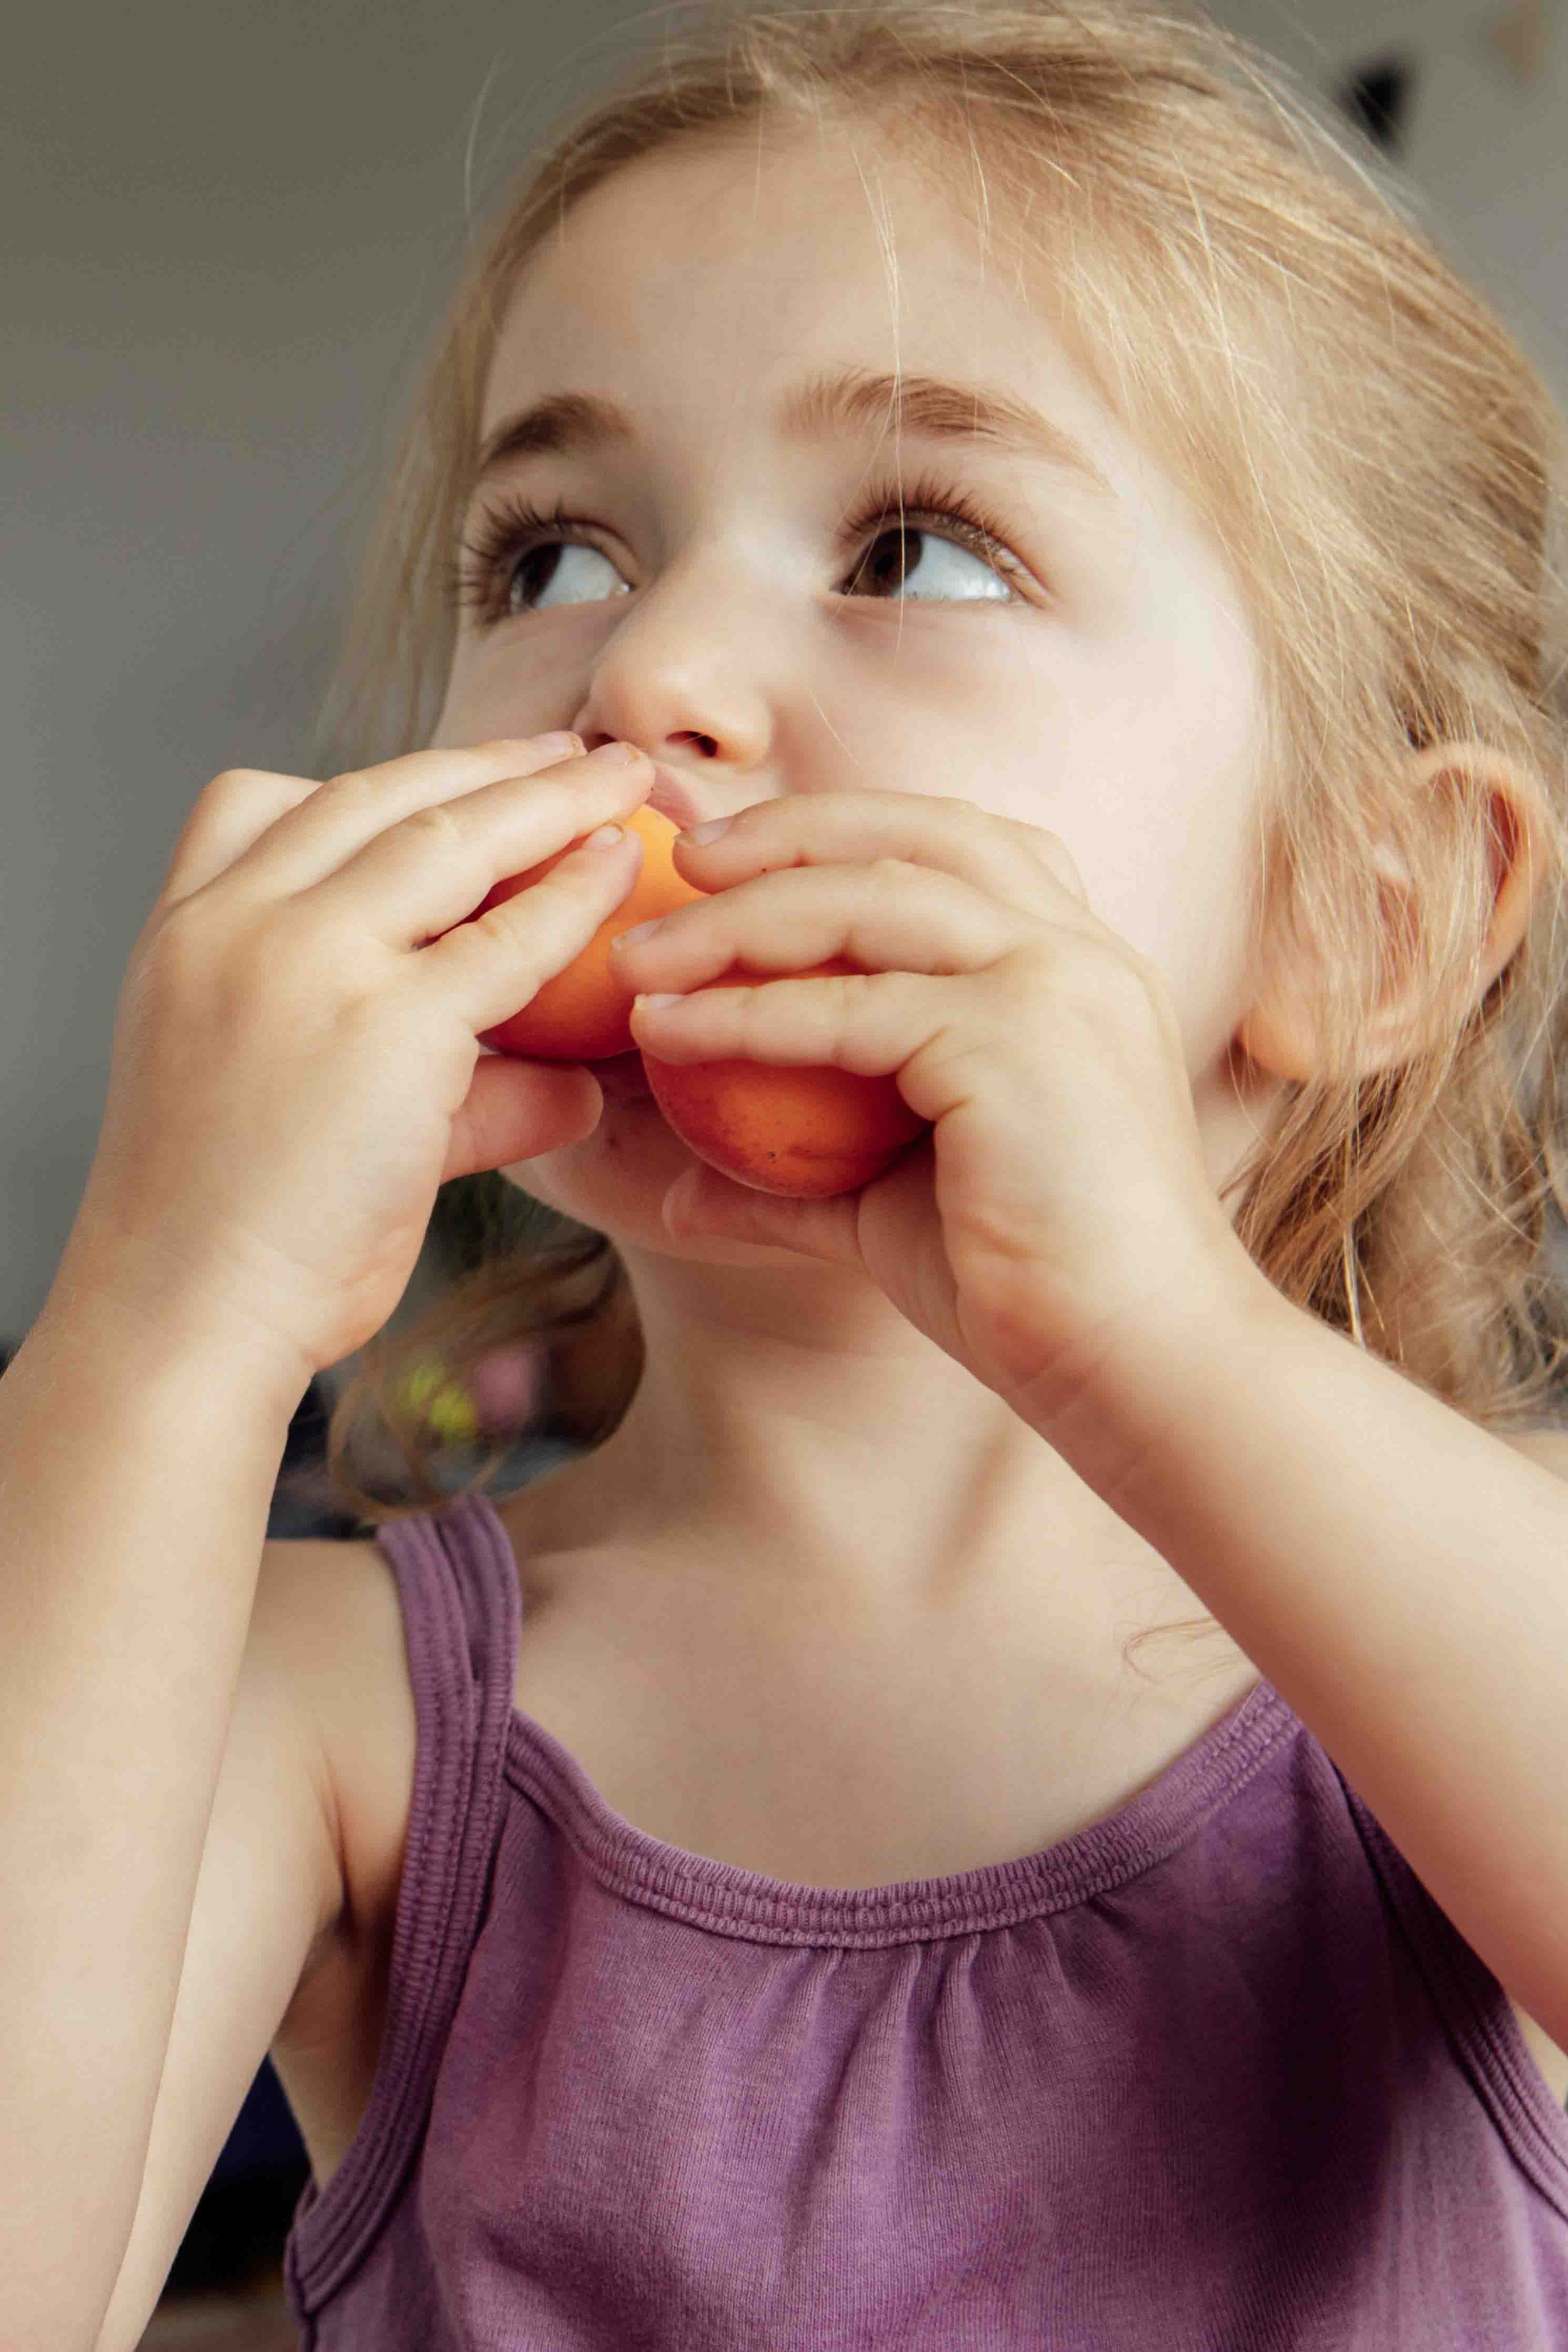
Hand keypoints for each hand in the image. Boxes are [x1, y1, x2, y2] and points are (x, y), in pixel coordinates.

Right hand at [62, 736, 652, 1385]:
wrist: (186, 1312)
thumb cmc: (235, 1231)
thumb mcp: (304, 1110)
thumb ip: (442, 1083)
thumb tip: (563, 1084)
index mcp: (184, 931)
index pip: (262, 800)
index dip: (378, 779)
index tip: (458, 772)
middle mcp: (235, 923)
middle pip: (373, 798)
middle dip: (485, 764)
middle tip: (570, 750)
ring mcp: (307, 962)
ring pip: (445, 837)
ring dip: (545, 798)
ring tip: (618, 780)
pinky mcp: (386, 1024)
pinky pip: (506, 938)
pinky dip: (574, 895)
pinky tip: (620, 870)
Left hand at [612, 791, 1265, 1434]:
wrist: (1141, 1365)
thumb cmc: (1032, 1292)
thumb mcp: (894, 1209)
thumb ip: (796, 1179)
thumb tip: (677, 1196)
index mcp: (1076, 966)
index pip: (957, 846)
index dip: (839, 831)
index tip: (731, 860)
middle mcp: (1078, 952)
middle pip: (915, 833)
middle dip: (783, 833)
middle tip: (677, 865)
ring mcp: (1055, 984)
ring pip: (869, 897)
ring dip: (737, 915)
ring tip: (641, 957)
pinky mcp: (1018, 1041)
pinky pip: (849, 1008)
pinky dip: (745, 1013)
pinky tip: (670, 1032)